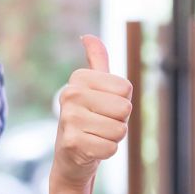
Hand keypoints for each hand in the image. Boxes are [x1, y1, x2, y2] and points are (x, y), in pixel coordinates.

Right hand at [52, 36, 132, 188]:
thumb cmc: (89, 118)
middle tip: (99, 124)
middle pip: (124, 108)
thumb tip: (87, 37)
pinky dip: (105, 152)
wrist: (70, 157)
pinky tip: (90, 149)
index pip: (126, 88)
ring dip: (112, 138)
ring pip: (119, 130)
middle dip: (119, 121)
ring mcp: (68, 119)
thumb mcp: (93, 88)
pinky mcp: (72, 143)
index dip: (121, 102)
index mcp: (78, 77)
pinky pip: (111, 148)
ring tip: (95, 136)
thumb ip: (96, 61)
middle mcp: (69, 94)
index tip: (103, 107)